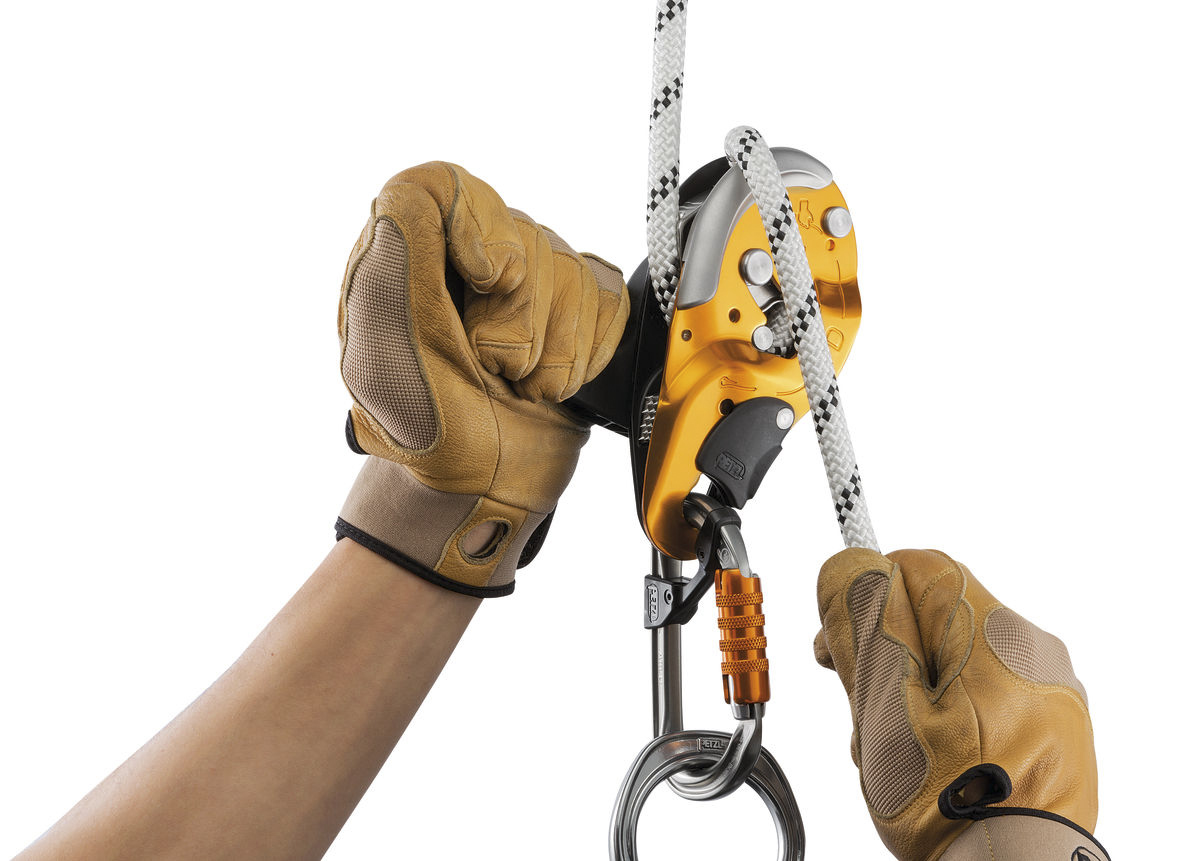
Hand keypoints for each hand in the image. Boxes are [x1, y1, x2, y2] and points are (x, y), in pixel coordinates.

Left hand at [336, 162, 627, 596]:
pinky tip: (550, 383)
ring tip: (517, 385)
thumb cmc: (430, 432)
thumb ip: (396, 257)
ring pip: (569, 268)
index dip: (483, 233)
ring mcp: (526, 284)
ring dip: (549, 349)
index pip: (453, 187)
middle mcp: (466, 260)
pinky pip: (607, 298)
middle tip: (489, 368)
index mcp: (409, 257)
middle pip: (522, 232)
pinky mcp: (578, 311)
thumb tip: (423, 186)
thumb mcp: (386, 349)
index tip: (484, 285)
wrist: (488, 493)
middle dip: (516, 318)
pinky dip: (586, 353)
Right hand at [814, 548, 1103, 859]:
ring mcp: (1050, 695)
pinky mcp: (1054, 730)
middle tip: (863, 708)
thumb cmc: (955, 807)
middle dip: (888, 656)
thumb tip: (852, 567)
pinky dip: (949, 719)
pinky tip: (932, 761)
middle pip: (935, 619)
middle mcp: (1036, 655)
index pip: (919, 568)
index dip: (868, 596)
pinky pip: (985, 698)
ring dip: (914, 693)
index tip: (841, 645)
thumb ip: (866, 627)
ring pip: (955, 662)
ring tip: (898, 749)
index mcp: (998, 636)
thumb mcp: (885, 707)